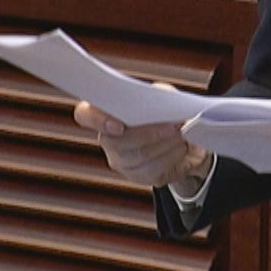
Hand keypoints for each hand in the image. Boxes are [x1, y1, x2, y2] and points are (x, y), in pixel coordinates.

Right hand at [73, 91, 214, 193]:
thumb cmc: (166, 111)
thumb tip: (163, 103)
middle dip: (147, 133)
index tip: (119, 125)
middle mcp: (107, 138)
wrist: (186, 137)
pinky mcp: (138, 176)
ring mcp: (120, 160)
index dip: (97, 120)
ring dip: (164, 144)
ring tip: (180, 133)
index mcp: (105, 112)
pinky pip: (151, 170)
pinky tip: (181, 147)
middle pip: (115, 142)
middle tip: (173, 125)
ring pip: (137, 157)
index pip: (84, 115)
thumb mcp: (163, 95)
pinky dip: (171, 156)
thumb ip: (159, 94)